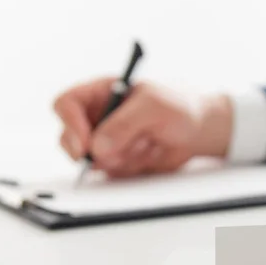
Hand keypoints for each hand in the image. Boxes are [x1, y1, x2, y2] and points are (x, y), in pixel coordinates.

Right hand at [54, 78, 232, 177]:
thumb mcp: (154, 106)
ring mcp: (105, 141)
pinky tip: (148, 153)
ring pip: (91, 159)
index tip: (86, 143)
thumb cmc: (179, 106)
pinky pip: (109, 172)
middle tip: (112, 157)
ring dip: (118, 158)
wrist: (198, 129)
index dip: (70, 123)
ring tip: (146, 143)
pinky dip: (128, 168)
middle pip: (69, 138)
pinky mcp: (117, 160)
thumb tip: (97, 147)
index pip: (67, 104)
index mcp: (101, 92)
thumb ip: (125, 123)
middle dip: (88, 152)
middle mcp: (98, 117)